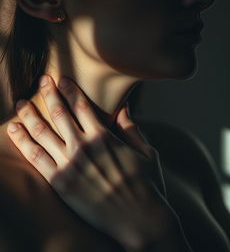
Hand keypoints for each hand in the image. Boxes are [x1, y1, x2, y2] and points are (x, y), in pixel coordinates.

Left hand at [7, 75, 171, 248]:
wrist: (139, 218)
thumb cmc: (146, 184)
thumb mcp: (146, 152)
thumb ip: (131, 129)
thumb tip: (124, 108)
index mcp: (104, 137)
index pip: (82, 106)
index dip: (71, 90)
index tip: (62, 80)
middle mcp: (84, 146)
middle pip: (60, 113)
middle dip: (49, 94)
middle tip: (42, 81)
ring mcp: (70, 164)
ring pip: (42, 132)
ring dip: (29, 115)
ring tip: (20, 104)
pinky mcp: (61, 183)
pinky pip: (35, 157)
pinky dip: (22, 141)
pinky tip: (14, 129)